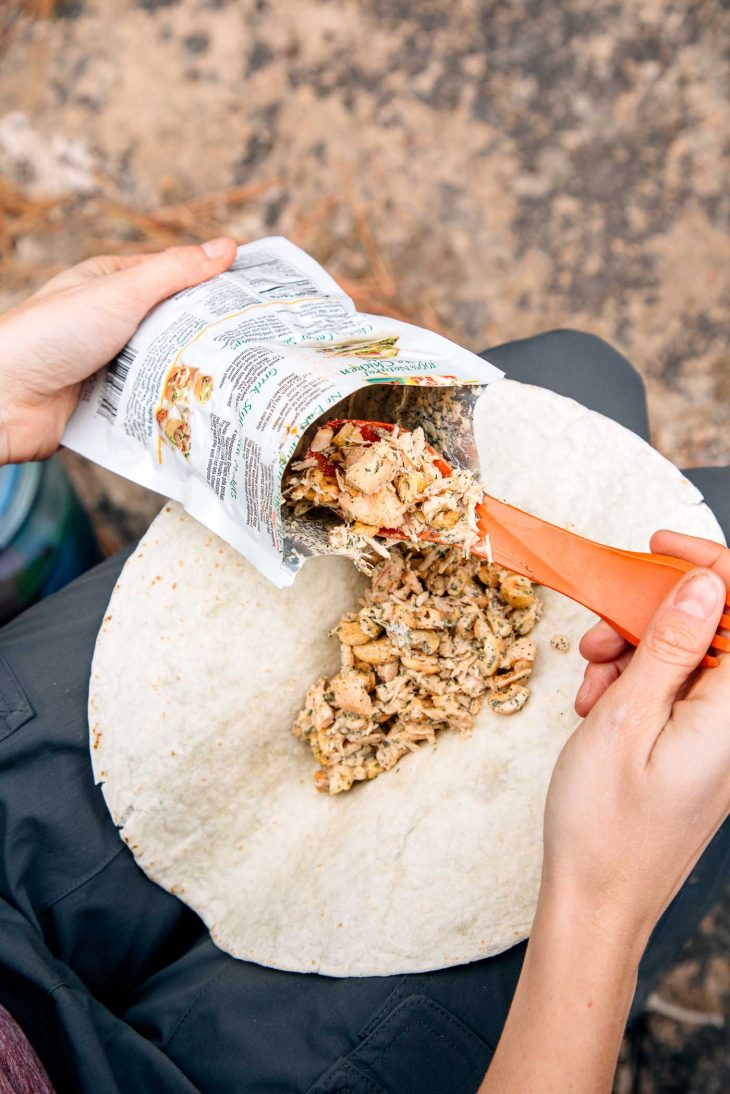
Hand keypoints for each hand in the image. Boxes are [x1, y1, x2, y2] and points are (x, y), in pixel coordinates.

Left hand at [0, 238, 236, 464]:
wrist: (2, 400)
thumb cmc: (51, 334)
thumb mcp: (121, 292)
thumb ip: (175, 271)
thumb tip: (227, 246)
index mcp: (113, 284)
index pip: (176, 279)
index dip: (215, 287)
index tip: (258, 301)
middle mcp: (112, 323)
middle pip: (175, 328)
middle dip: (209, 340)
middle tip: (258, 348)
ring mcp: (110, 366)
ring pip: (165, 370)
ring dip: (190, 379)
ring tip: (238, 385)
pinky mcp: (107, 406)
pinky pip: (149, 406)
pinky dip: (169, 410)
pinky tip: (200, 414)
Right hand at [480, 530, 728, 1092]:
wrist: (595, 902)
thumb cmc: (604, 823)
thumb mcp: (626, 718)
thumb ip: (670, 644)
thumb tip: (707, 582)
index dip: (708, 567)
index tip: (656, 546)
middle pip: (711, 631)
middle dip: (650, 618)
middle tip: (597, 638)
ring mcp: (717, 740)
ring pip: (685, 660)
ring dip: (633, 655)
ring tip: (590, 687)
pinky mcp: (697, 751)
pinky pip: (673, 694)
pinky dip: (633, 687)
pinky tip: (598, 709)